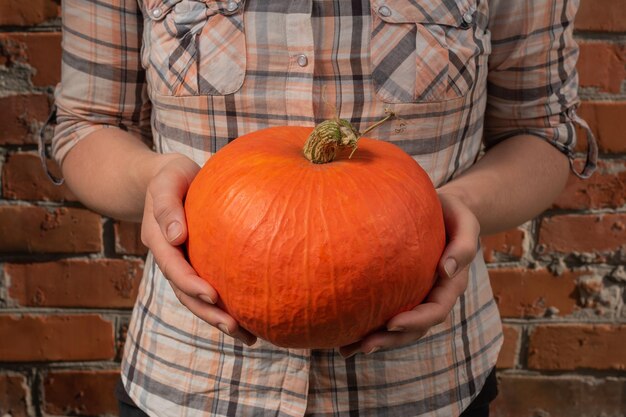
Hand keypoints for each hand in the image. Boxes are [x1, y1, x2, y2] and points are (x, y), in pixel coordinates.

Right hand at [141, 154, 256, 345]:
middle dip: (210, 314)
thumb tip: (177, 237)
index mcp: (160, 241)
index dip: (191, 285)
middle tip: (235, 328)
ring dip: (220, 319)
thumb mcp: (166, 183)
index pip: (174, 269)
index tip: (213, 296)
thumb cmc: (171, 177)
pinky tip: (253, 316)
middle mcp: (172, 258)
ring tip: (248, 337)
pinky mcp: (199, 263)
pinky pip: (213, 286)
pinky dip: (228, 304)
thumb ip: (168, 208)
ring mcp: (185, 263)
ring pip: (199, 299)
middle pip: (187, 294)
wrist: (170, 179)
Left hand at [338, 192, 478, 357]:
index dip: (416, 321)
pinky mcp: (400, 291)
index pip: (435, 310)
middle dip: (390, 340)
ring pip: (397, 327)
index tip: (392, 324)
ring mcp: (416, 296)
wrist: (443, 210)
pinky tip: (342, 333)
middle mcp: (433, 296)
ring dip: (375, 340)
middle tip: (364, 346)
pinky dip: (366, 324)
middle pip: (414, 328)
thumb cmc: (454, 213)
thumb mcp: (466, 223)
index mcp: (451, 285)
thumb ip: (463, 246)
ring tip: (346, 350)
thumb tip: (446, 270)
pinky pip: (384, 310)